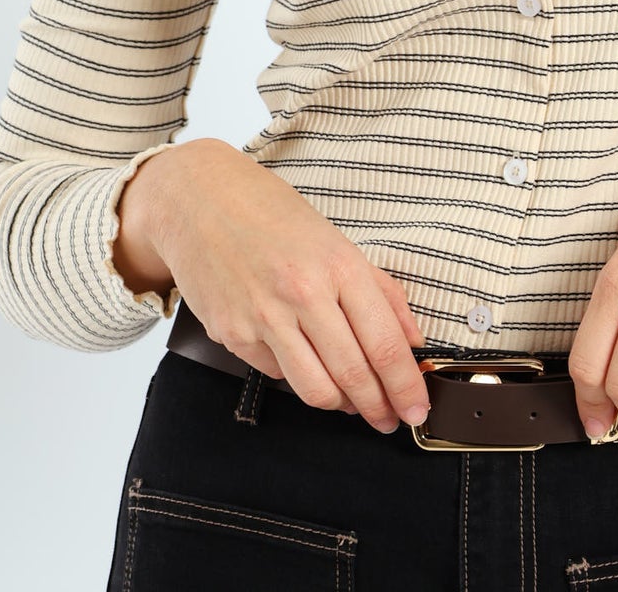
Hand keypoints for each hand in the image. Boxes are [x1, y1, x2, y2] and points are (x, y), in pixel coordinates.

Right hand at [120, 139, 431, 434]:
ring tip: (352, 401)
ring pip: (316, 391)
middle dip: (379, 408)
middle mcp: (303, 293)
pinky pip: (278, 375)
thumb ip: (380, 292)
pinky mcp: (231, 335)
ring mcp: (263, 317)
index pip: (385, 343)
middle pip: (353, 375)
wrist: (200, 199)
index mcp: (338, 264)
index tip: (417, 409)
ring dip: (342, 405)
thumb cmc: (271, 213)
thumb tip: (413, 342)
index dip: (406, 387)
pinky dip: (298, 376)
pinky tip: (303, 359)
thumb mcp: (336, 240)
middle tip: (390, 419)